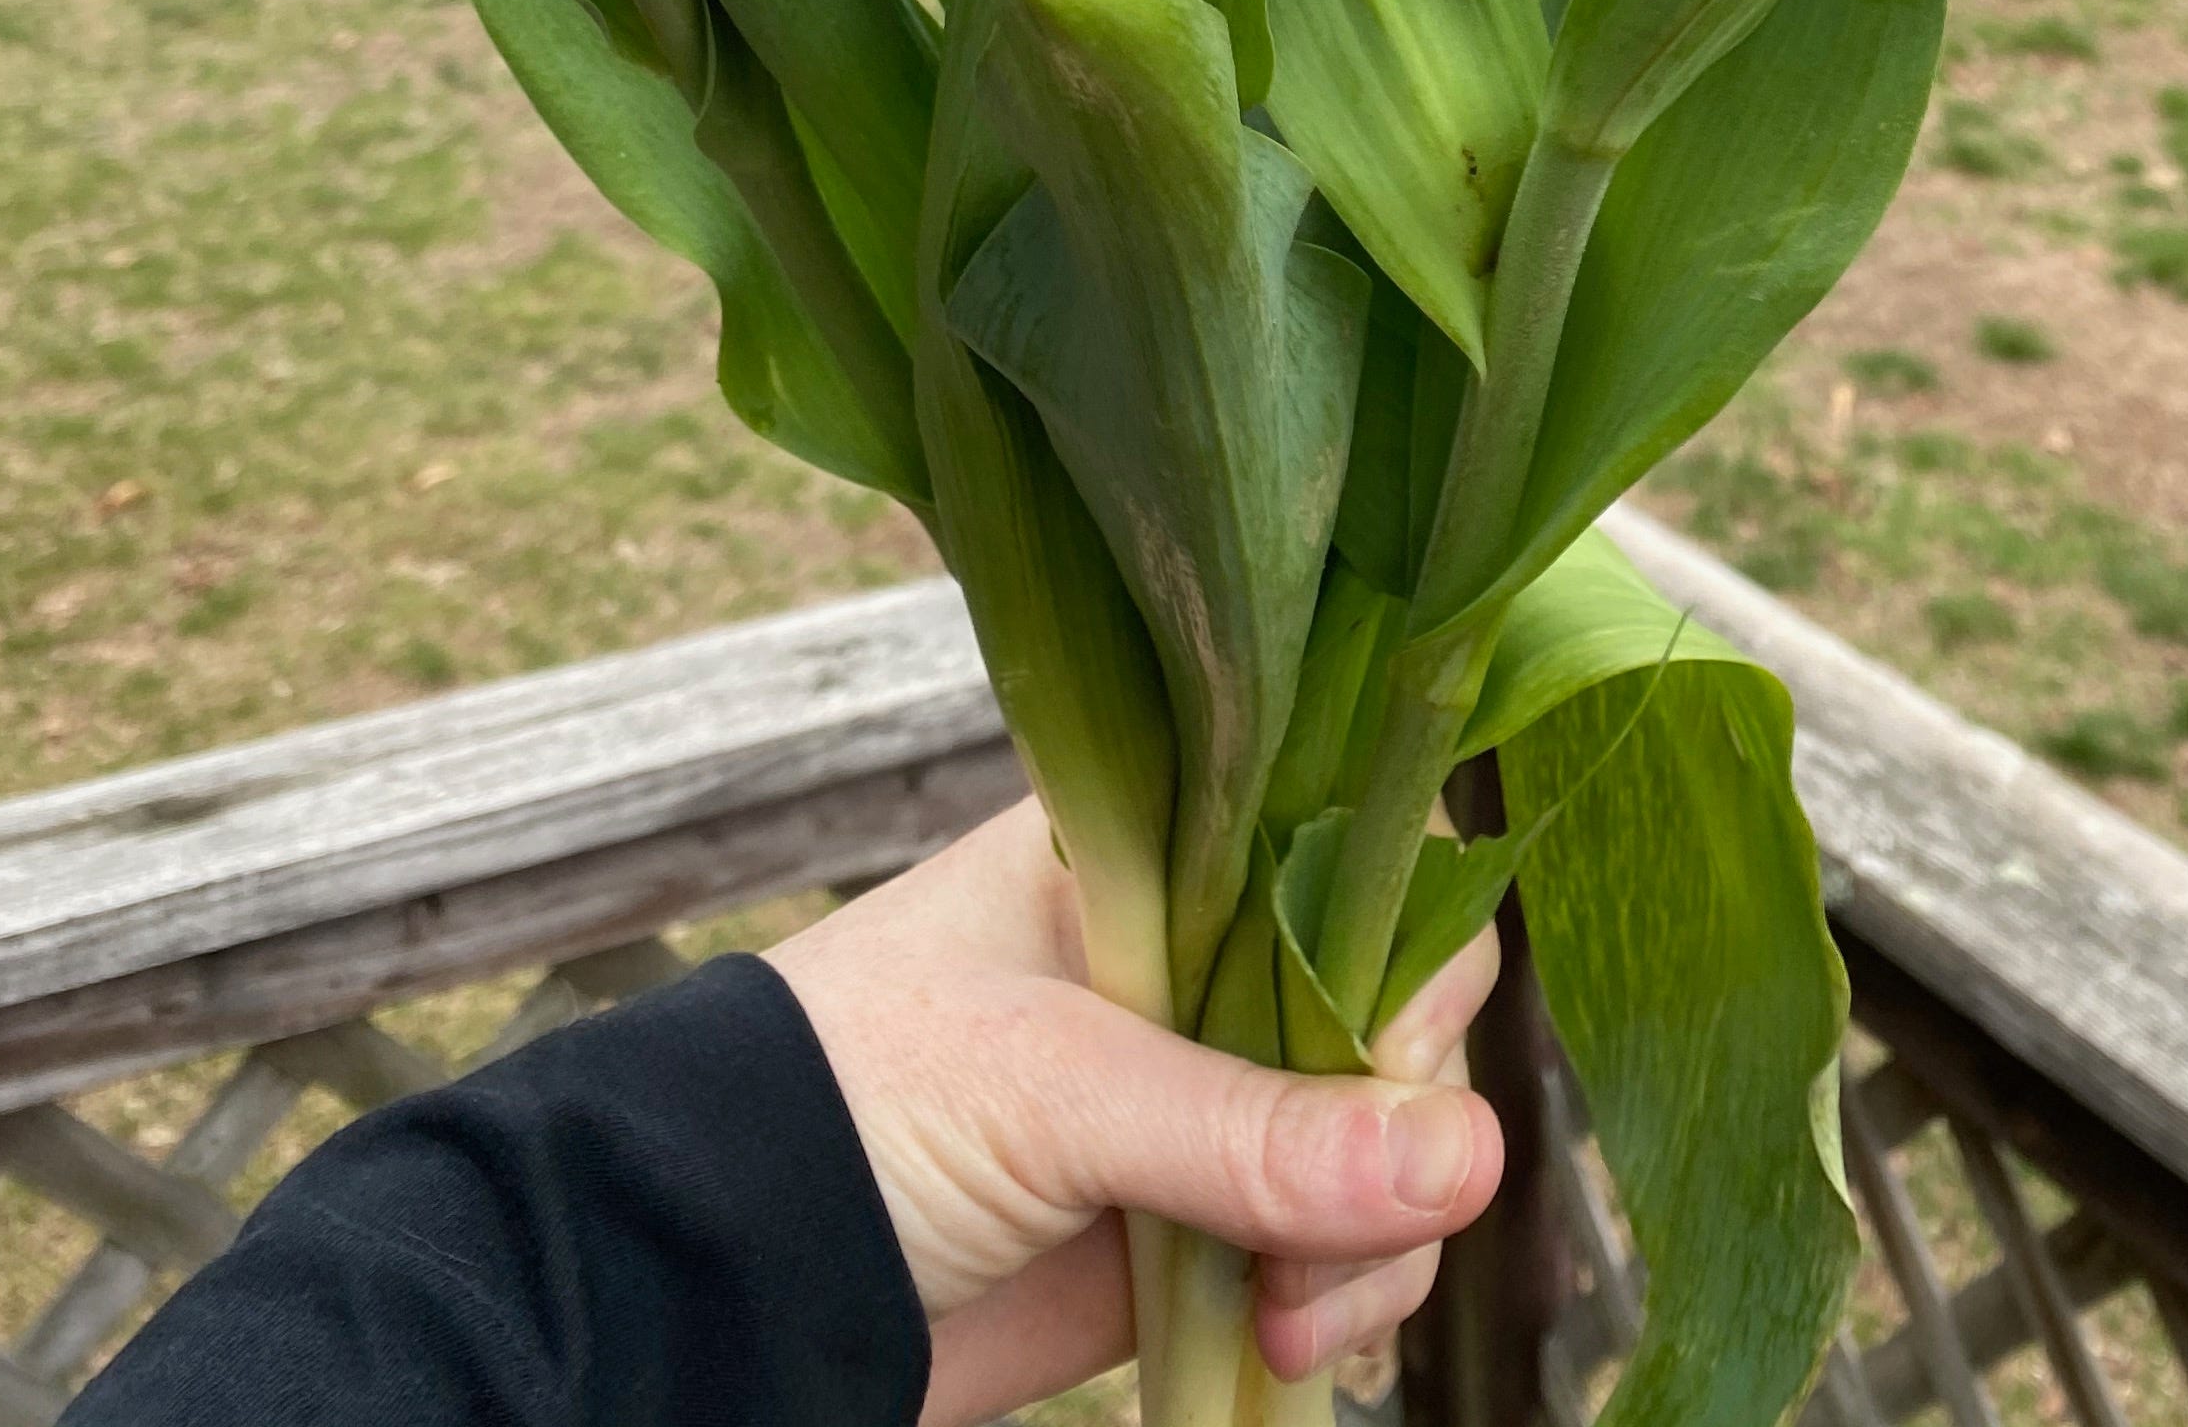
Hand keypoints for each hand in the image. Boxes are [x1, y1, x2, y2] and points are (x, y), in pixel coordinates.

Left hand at [772, 798, 1505, 1422]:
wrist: (718, 1277)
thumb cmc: (850, 1105)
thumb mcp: (1052, 1090)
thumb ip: (1253, 1128)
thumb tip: (1470, 1156)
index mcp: (1159, 852)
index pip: (1352, 847)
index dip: (1405, 941)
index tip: (1396, 1046)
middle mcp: (1198, 960)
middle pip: (1396, 1008)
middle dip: (1399, 1124)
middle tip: (1336, 1224)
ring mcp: (1201, 1096)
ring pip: (1386, 1144)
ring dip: (1380, 1239)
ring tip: (1293, 1317)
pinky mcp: (1195, 1225)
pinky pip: (1338, 1247)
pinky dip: (1350, 1298)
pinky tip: (1293, 1340)